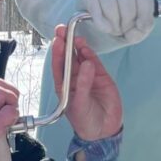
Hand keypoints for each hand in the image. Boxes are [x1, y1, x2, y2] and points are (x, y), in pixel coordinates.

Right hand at [0, 79, 20, 160]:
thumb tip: (11, 91)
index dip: (8, 92)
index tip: (10, 106)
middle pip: (0, 86)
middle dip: (13, 97)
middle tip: (12, 114)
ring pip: (4, 94)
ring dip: (13, 106)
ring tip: (9, 121)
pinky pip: (10, 111)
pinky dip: (15, 117)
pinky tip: (9, 128)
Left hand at [52, 25, 122, 142]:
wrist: (104, 131)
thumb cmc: (85, 121)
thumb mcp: (80, 105)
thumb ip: (83, 84)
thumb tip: (87, 63)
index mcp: (64, 85)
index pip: (58, 66)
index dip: (57, 52)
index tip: (56, 40)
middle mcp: (75, 78)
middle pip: (69, 58)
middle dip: (65, 43)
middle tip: (63, 29)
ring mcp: (88, 76)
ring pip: (82, 58)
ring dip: (78, 47)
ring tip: (75, 37)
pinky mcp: (102, 77)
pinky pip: (95, 63)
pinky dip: (91, 55)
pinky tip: (86, 48)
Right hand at [81, 0, 155, 44]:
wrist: (102, 13)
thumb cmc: (126, 19)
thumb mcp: (138, 28)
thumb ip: (140, 32)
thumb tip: (131, 32)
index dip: (144, 12)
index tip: (140, 25)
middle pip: (127, 1)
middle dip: (127, 21)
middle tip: (125, 29)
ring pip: (110, 5)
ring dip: (114, 23)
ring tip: (115, 28)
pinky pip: (95, 9)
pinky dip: (101, 23)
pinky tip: (105, 27)